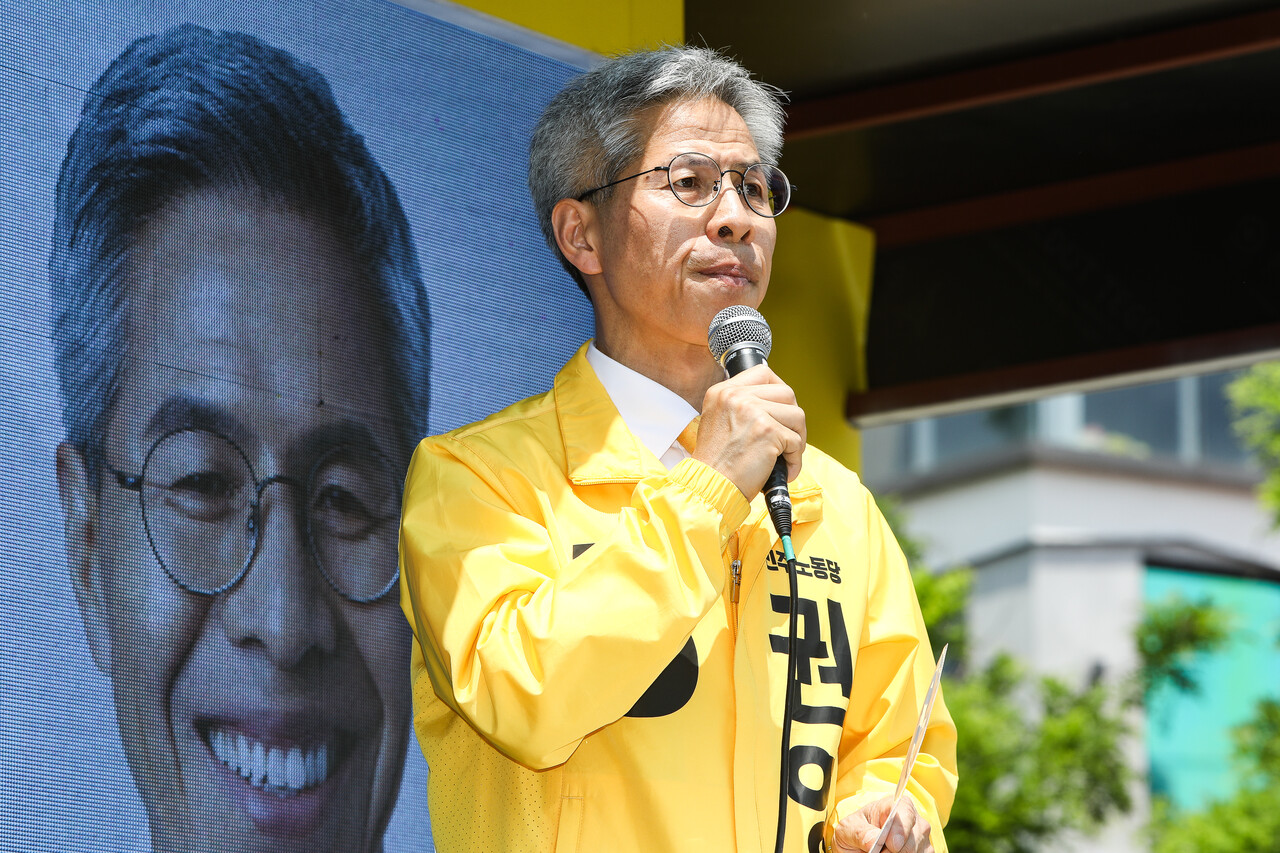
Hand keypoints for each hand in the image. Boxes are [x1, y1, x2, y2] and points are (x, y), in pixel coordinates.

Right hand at [693, 364, 805, 498]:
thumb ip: (740, 406)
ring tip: (786, 454)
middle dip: (793, 417)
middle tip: (787, 437)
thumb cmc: (716, 462)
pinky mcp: (768, 432)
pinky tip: (784, 469)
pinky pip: (797, 441)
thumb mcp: (718, 420)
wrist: (710, 486)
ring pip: (797, 415)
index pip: (763, 373)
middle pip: (786, 392)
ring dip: (798, 437)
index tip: (781, 408)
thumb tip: (774, 404)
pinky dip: (795, 459)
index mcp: (723, 392)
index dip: (779, 390)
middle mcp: (736, 397)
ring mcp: (752, 412)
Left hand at [831, 796, 932, 852]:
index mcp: (895, 804)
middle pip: (913, 838)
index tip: (891, 845)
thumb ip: (860, 833)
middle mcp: (913, 819)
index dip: (900, 830)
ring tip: (883, 852)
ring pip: (916, 852)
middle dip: (895, 851)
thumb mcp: (849, 828)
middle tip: (879, 851)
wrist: (857, 842)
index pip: (906, 812)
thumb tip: (874, 841)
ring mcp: (922, 836)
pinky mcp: (925, 851)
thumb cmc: (855, 830)